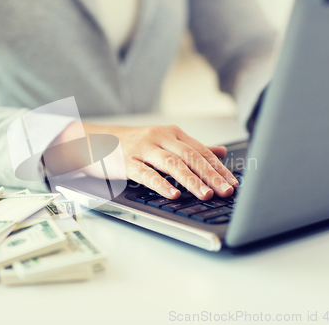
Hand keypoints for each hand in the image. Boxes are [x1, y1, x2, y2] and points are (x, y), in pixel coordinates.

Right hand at [79, 123, 238, 199]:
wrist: (96, 139)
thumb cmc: (133, 144)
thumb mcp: (164, 142)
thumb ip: (192, 148)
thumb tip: (221, 152)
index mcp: (172, 133)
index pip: (201, 151)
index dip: (218, 168)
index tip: (232, 183)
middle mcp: (159, 137)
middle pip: (190, 157)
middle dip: (210, 175)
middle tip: (225, 191)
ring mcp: (142, 149)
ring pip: (172, 164)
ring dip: (191, 181)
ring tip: (205, 194)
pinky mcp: (127, 162)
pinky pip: (146, 174)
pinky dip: (161, 184)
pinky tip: (173, 194)